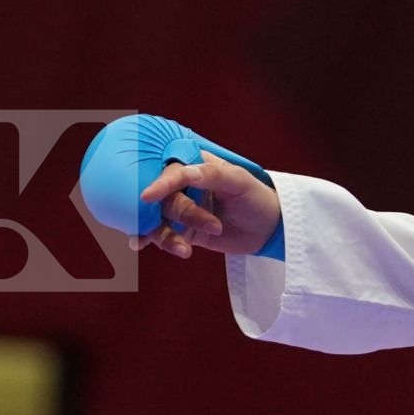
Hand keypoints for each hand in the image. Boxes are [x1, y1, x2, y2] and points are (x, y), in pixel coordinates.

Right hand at [131, 151, 281, 258]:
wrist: (266, 229)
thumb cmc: (254, 197)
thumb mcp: (239, 181)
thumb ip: (212, 174)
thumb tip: (187, 173)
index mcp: (195, 165)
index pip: (172, 171)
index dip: (161, 183)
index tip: (147, 196)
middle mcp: (183, 185)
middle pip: (164, 198)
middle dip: (182, 214)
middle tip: (212, 226)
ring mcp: (181, 209)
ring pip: (158, 219)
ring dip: (166, 234)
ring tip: (185, 249)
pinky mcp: (182, 230)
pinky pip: (163, 235)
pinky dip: (160, 242)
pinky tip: (155, 247)